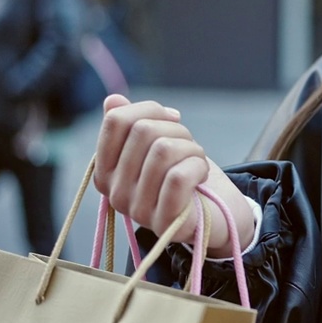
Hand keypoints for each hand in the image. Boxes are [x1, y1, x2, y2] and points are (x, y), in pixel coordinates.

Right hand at [93, 94, 255, 256]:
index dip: (151, 110)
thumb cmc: (183, 174)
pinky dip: (198, 167)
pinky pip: (178, 177)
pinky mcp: (163, 222)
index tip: (172, 120)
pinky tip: (201, 175)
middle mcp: (114, 192)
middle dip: (178, 130)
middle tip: (189, 148)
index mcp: (106, 170)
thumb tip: (113, 100)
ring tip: (196, 162)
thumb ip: (133, 124)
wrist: (215, 212)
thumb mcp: (159, 144)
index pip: (116, 120)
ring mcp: (137, 210)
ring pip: (163, 150)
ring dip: (192, 149)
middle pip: (144, 131)